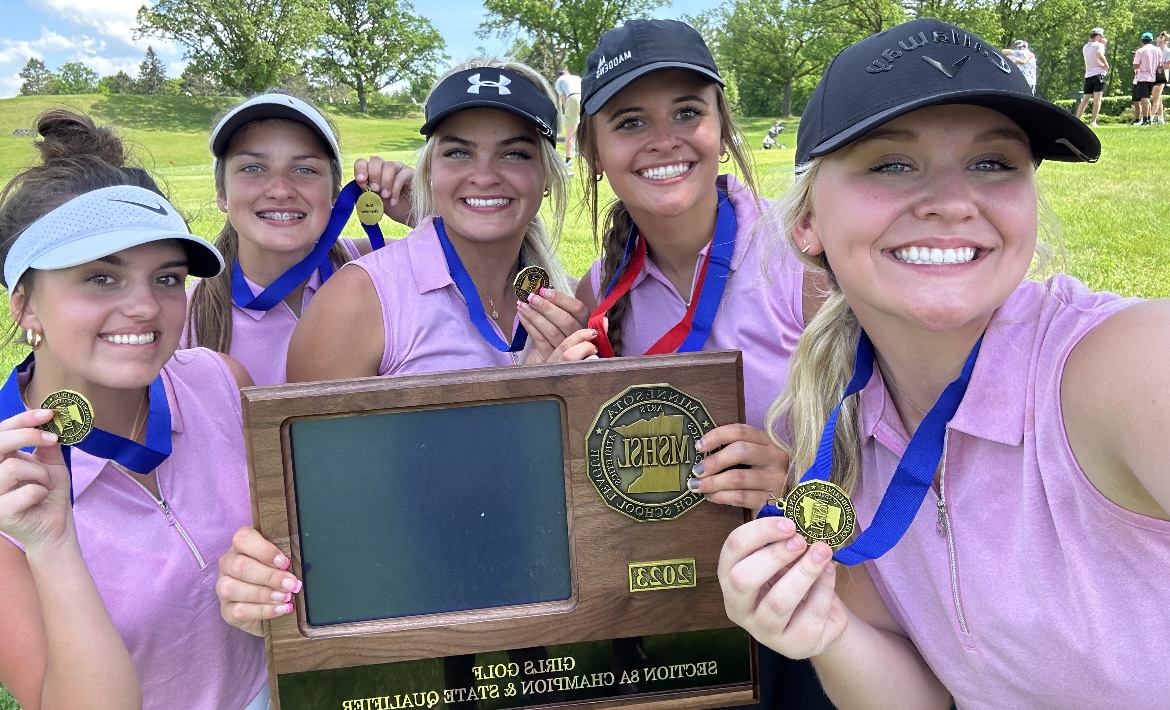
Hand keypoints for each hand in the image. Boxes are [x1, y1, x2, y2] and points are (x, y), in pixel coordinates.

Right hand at [0, 409, 73, 551]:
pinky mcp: (0, 512)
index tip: (47, 413)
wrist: (55, 526)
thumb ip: (45, 444)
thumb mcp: (50, 463)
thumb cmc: (49, 493)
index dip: (21, 420)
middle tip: (52, 439)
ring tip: (45, 484)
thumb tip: (49, 419)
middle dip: (27, 436)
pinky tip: (39, 499)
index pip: (0, 432)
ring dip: (40, 473)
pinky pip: (25, 491)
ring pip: (12, 468)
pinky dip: (41, 491)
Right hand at [216, 527, 301, 635]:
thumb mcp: (283, 564)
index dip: (264, 550)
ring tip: (286, 598)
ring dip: (264, 594)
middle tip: (292, 584)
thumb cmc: (278, 577)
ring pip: (233, 588)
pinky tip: (280, 609)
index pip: (243, 539)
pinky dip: (263, 611)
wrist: (270, 608)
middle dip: (270, 576)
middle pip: (240, 566)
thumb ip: (285, 560)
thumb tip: (301, 564)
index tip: (284, 562)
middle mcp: (227, 564)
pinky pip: (239, 611)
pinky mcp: (226, 611)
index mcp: (241, 546)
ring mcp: (222, 588)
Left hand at [354, 156, 413, 225]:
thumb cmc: (389, 207)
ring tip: (385, 196)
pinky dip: (395, 189)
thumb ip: (366, 192)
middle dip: (374, 175)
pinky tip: (394, 201)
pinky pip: (401, 175)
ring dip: (385, 182)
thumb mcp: (374, 201)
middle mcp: (384, 167)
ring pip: (389, 165)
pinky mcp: (409, 173)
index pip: (362, 162)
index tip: (362, 182)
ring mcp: (397, 168)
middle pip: (375, 160)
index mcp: (371, 172)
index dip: (360, 169)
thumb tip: (361, 184)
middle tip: (375, 189)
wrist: (407, 216)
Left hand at [521, 288, 596, 362]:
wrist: (556, 358)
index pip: (578, 308)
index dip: (561, 299)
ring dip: (535, 316)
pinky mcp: (552, 358)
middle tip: (532, 298)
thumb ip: (560, 306)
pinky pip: (541, 340)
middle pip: (565, 321)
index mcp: (586, 323)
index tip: (544, 290)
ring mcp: (567, 350)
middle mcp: (581, 337)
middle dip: (546, 308)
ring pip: (552, 331)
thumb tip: (540, 291)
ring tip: (522, 305)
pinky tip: (522, 316)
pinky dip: (530, 327)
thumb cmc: (561, 332)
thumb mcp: (567, 318)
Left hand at [689, 424, 789, 510]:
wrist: (784, 506)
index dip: (717, 436)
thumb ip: (734, 452)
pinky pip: (741, 497)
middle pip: (741, 451)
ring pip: (738, 477)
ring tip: (698, 486)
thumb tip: (702, 451)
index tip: (699, 446)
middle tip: (697, 471)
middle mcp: (776, 457)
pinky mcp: (773, 500)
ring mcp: (776, 479)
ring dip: (713, 482)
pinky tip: (711, 497)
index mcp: (768, 442)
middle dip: (714, 461)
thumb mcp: (753, 460)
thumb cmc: (760, 479)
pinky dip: (721, 496)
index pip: (741, 431)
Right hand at [719, 516, 846, 658]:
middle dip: (774, 555)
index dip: (759, 532)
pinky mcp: (792, 645)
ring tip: (823, 552)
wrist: (819, 620)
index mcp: (730, 577)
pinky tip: (830, 573)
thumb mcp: (783, 559)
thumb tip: (799, 520)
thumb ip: (783, 542)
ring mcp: (763, 630)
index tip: (788, 523)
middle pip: (743, 579)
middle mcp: (738, 606)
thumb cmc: (793, 581)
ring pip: (778, 602)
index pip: (733, 549)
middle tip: (801, 541)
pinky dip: (823, 589)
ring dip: (804, 572)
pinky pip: (808, 615)